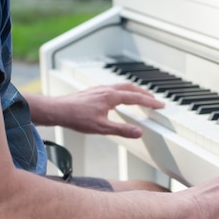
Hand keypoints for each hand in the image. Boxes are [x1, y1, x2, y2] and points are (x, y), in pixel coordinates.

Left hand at [33, 83, 163, 137]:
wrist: (58, 110)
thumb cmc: (76, 118)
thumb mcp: (102, 128)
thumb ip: (122, 130)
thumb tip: (138, 132)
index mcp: (111, 97)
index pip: (136, 98)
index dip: (150, 102)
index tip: (160, 105)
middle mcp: (107, 90)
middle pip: (131, 88)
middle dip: (145, 93)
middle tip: (154, 100)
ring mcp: (100, 89)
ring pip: (122, 86)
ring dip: (134, 90)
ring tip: (141, 96)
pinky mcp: (94, 92)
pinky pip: (114, 88)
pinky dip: (123, 91)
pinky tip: (120, 97)